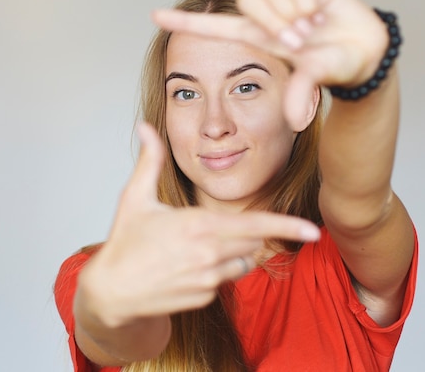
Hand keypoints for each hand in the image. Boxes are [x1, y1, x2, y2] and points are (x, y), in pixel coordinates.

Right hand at [77, 122, 319, 326]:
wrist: (111, 292)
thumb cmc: (124, 242)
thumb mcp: (135, 197)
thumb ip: (150, 161)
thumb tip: (145, 127)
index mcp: (198, 226)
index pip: (255, 225)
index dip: (287, 226)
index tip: (313, 230)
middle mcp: (209, 254)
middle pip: (253, 240)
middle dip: (247, 230)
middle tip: (214, 227)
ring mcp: (208, 280)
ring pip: (244, 261)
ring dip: (234, 251)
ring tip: (198, 247)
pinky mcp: (204, 298)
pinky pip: (226, 280)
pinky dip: (217, 271)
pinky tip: (188, 267)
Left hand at [152, 0, 388, 129]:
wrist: (366, 54)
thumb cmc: (335, 69)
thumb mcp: (312, 84)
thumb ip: (300, 95)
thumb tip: (291, 120)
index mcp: (259, 40)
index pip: (215, 28)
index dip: (187, 23)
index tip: (155, 15)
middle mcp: (269, 18)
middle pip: (245, 1)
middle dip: (272, 22)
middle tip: (296, 43)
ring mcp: (287, 1)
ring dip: (290, 14)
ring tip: (310, 32)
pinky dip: (307, 2)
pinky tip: (320, 15)